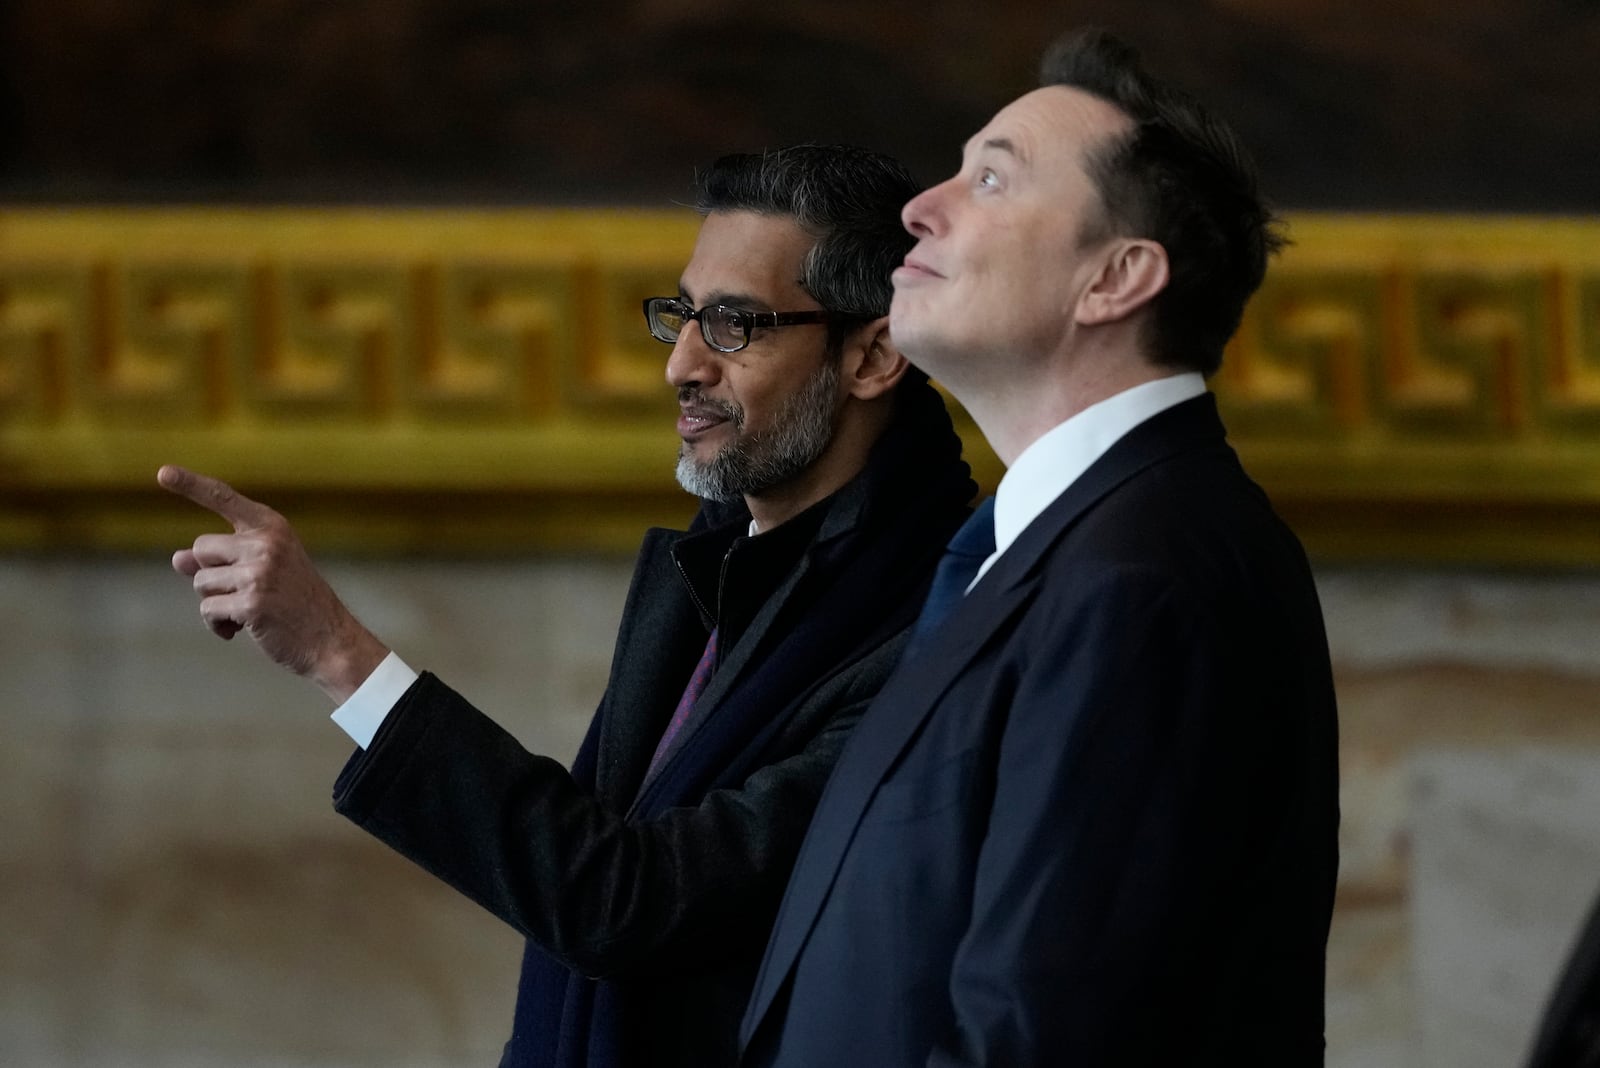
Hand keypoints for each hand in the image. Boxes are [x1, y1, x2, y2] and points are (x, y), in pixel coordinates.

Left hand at [158, 465, 388, 703]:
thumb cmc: (294, 603)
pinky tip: (240, 630)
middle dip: (210, 574)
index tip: (162, 473)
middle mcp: (266, 543)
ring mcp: (260, 573)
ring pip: (200, 582)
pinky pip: (207, 610)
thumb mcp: (263, 569)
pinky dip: (217, 625)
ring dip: (215, 602)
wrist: (330, 639)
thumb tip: (177, 559)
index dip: (190, 485)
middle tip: (243, 592)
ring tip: (247, 612)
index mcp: (272, 527)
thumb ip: (222, 559)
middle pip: (201, 549)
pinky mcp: (252, 603)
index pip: (224, 499)